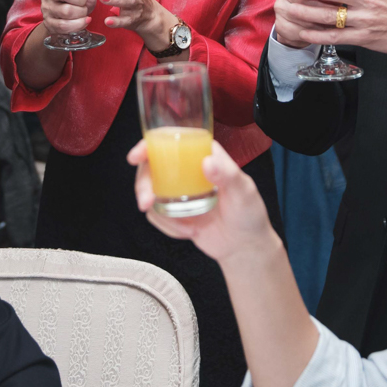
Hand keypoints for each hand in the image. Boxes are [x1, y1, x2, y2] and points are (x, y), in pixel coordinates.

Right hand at [129, 138, 280, 264]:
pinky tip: (189, 231)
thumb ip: (228, 175)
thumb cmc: (249, 214)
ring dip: (155, 209)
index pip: (172, 140)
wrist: (244, 246)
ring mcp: (178, 190)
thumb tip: (207, 162)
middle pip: (151, 165)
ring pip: (149, 190)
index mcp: (204, 154)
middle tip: (145, 201)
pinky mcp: (174, 210)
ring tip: (181, 226)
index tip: (137, 156)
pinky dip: (168, 226)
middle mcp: (188, 169)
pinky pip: (157, 214)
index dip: (150, 144)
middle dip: (143, 184)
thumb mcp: (244, 191)